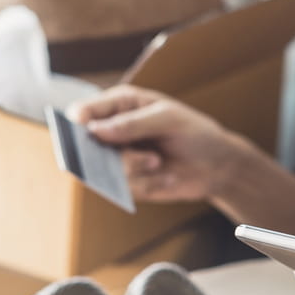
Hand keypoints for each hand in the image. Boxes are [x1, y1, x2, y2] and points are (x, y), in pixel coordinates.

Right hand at [67, 85, 245, 202]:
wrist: (216, 166)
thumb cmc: (194, 133)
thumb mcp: (169, 119)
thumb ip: (133, 123)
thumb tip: (96, 130)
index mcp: (120, 105)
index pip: (85, 110)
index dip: (77, 118)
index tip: (82, 126)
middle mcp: (112, 131)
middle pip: (85, 145)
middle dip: (112, 153)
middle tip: (144, 155)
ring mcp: (117, 158)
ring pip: (103, 170)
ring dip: (134, 169)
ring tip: (157, 162)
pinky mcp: (126, 182)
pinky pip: (123, 188)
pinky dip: (147, 184)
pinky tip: (166, 177)